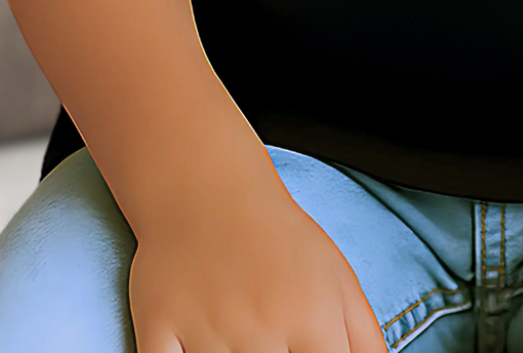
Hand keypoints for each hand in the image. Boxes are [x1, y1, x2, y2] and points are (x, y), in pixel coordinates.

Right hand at [128, 167, 390, 352]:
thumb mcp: (337, 276)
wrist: (205, 187)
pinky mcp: (157, 326)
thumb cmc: (277, 240)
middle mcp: (262, 326)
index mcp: (312, 317)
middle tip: (268, 346)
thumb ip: (365, 339)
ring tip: (236, 340)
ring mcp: (207, 328)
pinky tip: (189, 351)